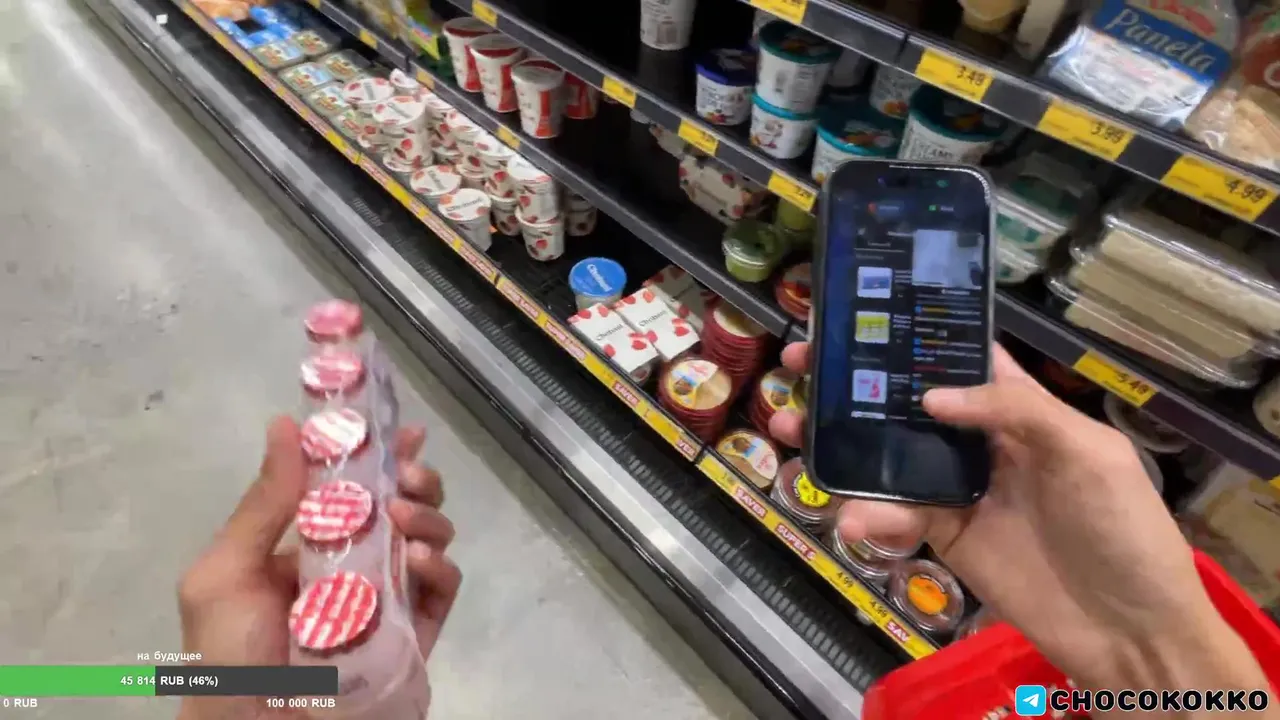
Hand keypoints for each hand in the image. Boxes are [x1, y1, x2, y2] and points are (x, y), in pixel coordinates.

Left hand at [176, 417, 459, 718]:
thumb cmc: (226, 655)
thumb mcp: (224, 573)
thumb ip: (264, 503)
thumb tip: (284, 424)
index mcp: (307, 544)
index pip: (353, 487)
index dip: (379, 453)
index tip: (397, 428)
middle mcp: (354, 564)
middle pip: (403, 506)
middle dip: (414, 479)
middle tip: (407, 474)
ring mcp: (388, 598)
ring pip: (431, 539)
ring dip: (428, 516)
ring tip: (407, 516)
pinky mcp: (414, 634)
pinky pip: (442, 590)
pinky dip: (440, 567)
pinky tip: (420, 561)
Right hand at [770, 343, 1267, 698]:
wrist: (1130, 633)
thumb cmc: (1123, 529)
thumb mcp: (1088, 453)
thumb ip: (1017, 410)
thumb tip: (931, 397)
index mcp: (1021, 408)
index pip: (960, 357)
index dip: (914, 334)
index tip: (859, 312)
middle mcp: (981, 440)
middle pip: (907, 402)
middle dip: (853, 382)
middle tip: (798, 364)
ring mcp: (957, 490)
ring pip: (886, 456)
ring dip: (838, 442)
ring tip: (790, 429)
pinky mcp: (942, 537)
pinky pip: (894, 516)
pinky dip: (868, 514)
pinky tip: (851, 516)